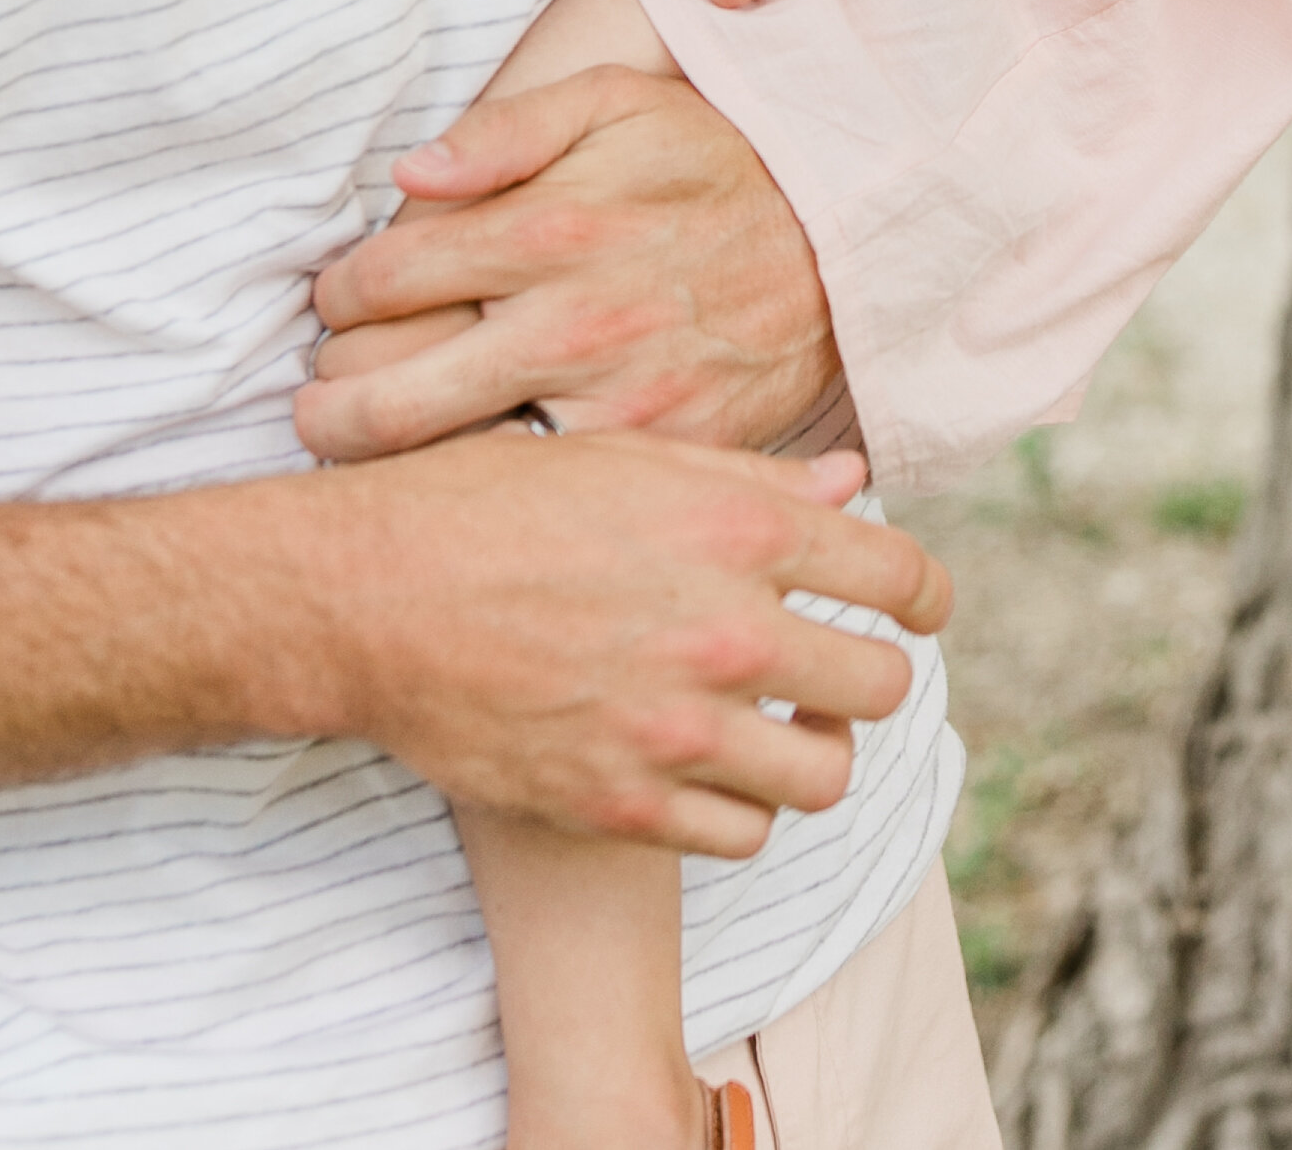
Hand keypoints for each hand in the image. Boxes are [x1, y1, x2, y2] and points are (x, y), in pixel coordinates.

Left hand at [293, 64, 840, 460]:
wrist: (843, 240)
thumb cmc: (710, 164)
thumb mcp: (613, 103)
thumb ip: (504, 129)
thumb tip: (408, 173)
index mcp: (547, 226)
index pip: (380, 278)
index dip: (338, 295)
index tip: (340, 303)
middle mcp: (572, 321)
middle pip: (387, 392)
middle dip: (329, 403)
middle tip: (323, 400)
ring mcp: (617, 401)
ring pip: (449, 458)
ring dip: (391, 459)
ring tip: (367, 447)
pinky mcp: (659, 460)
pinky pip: (542, 492)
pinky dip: (488, 490)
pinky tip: (463, 478)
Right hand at [295, 426, 949, 849]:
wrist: (368, 598)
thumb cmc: (487, 503)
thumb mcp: (619, 458)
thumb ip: (747, 477)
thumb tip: (850, 483)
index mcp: (730, 529)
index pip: (896, 576)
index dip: (923, 591)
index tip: (915, 604)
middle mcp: (721, 631)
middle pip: (879, 686)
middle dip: (871, 674)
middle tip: (838, 667)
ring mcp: (675, 730)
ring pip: (825, 778)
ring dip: (815, 751)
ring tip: (781, 726)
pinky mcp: (624, 804)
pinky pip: (743, 833)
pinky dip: (743, 806)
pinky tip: (711, 767)